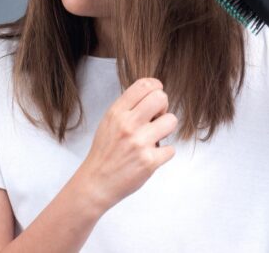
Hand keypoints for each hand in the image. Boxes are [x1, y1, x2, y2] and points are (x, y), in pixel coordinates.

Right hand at [77, 78, 177, 211]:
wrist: (96, 183)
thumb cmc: (105, 152)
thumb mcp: (109, 122)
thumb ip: (128, 108)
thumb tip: (153, 94)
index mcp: (117, 112)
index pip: (144, 85)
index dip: (156, 87)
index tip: (156, 96)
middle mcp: (128, 125)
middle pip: (161, 98)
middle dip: (163, 106)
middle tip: (156, 118)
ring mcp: (140, 143)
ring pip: (171, 121)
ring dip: (166, 129)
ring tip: (155, 137)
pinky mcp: (149, 162)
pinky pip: (171, 149)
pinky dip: (164, 154)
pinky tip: (151, 156)